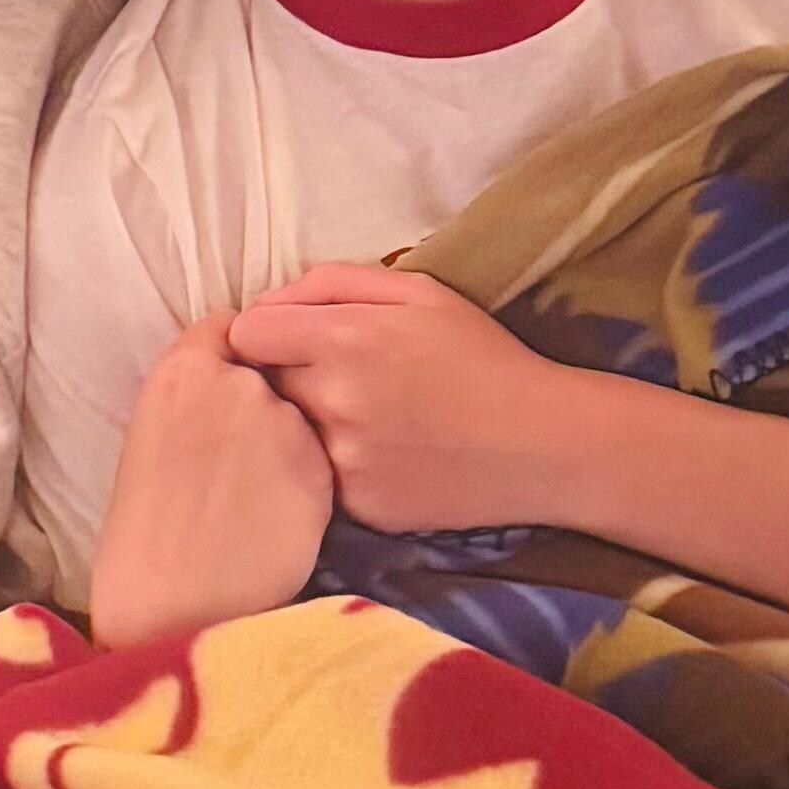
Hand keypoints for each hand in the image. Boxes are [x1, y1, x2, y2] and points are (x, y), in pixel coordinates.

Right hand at [88, 319, 334, 645]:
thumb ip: (193, 400)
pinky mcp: (319, 471)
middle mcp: (240, 385)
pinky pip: (319, 461)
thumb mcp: (150, 439)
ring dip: (288, 443)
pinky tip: (275, 518)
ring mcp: (286, 427)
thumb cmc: (144, 531)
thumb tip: (229, 381)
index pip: (230, 327)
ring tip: (253, 496)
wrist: (170, 603)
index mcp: (183, 370)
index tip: (233, 378)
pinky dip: (305, 481)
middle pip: (271, 372)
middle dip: (263, 398)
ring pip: (299, 418)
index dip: (237, 352)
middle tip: (239, 453)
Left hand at [224, 266, 597, 535]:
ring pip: (288, 435)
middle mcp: (333, 400)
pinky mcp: (357, 506)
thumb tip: (269, 300)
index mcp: (344, 337)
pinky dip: (341, 467)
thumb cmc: (483, 357)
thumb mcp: (420, 292)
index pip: (245, 333)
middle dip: (287, 377)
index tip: (289, 340)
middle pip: (261, 385)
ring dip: (311, 425)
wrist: (542, 443)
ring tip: (368, 420)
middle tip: (338, 379)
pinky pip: (321, 478)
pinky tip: (387, 457)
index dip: (263, 333)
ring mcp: (343, 460)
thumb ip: (334, 282)